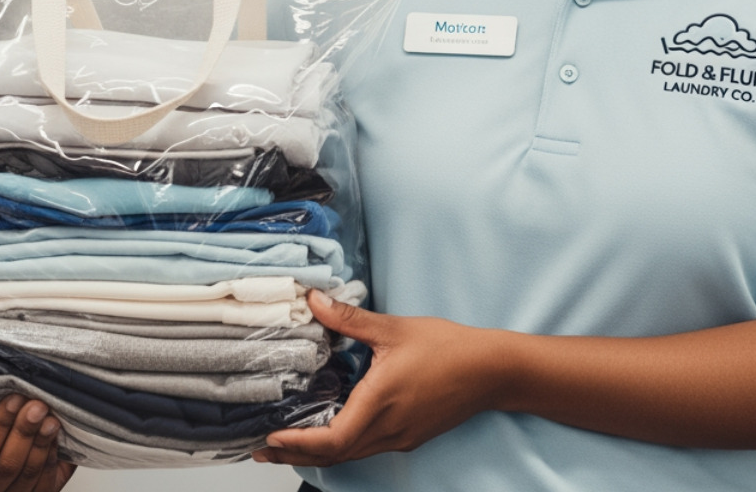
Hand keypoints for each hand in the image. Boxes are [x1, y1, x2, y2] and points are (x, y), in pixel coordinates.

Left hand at [252, 291, 510, 466]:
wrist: (492, 370)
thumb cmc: (449, 348)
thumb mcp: (395, 328)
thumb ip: (349, 320)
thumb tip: (313, 301)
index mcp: (380, 403)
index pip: (331, 440)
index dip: (297, 445)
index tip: (270, 439)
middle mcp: (388, 429)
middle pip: (334, 454)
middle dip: (295, 455)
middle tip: (262, 449)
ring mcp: (400, 437)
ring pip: (351, 454)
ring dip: (317, 453)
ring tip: (287, 446)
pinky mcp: (410, 436)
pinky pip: (368, 447)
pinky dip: (342, 446)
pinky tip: (332, 431)